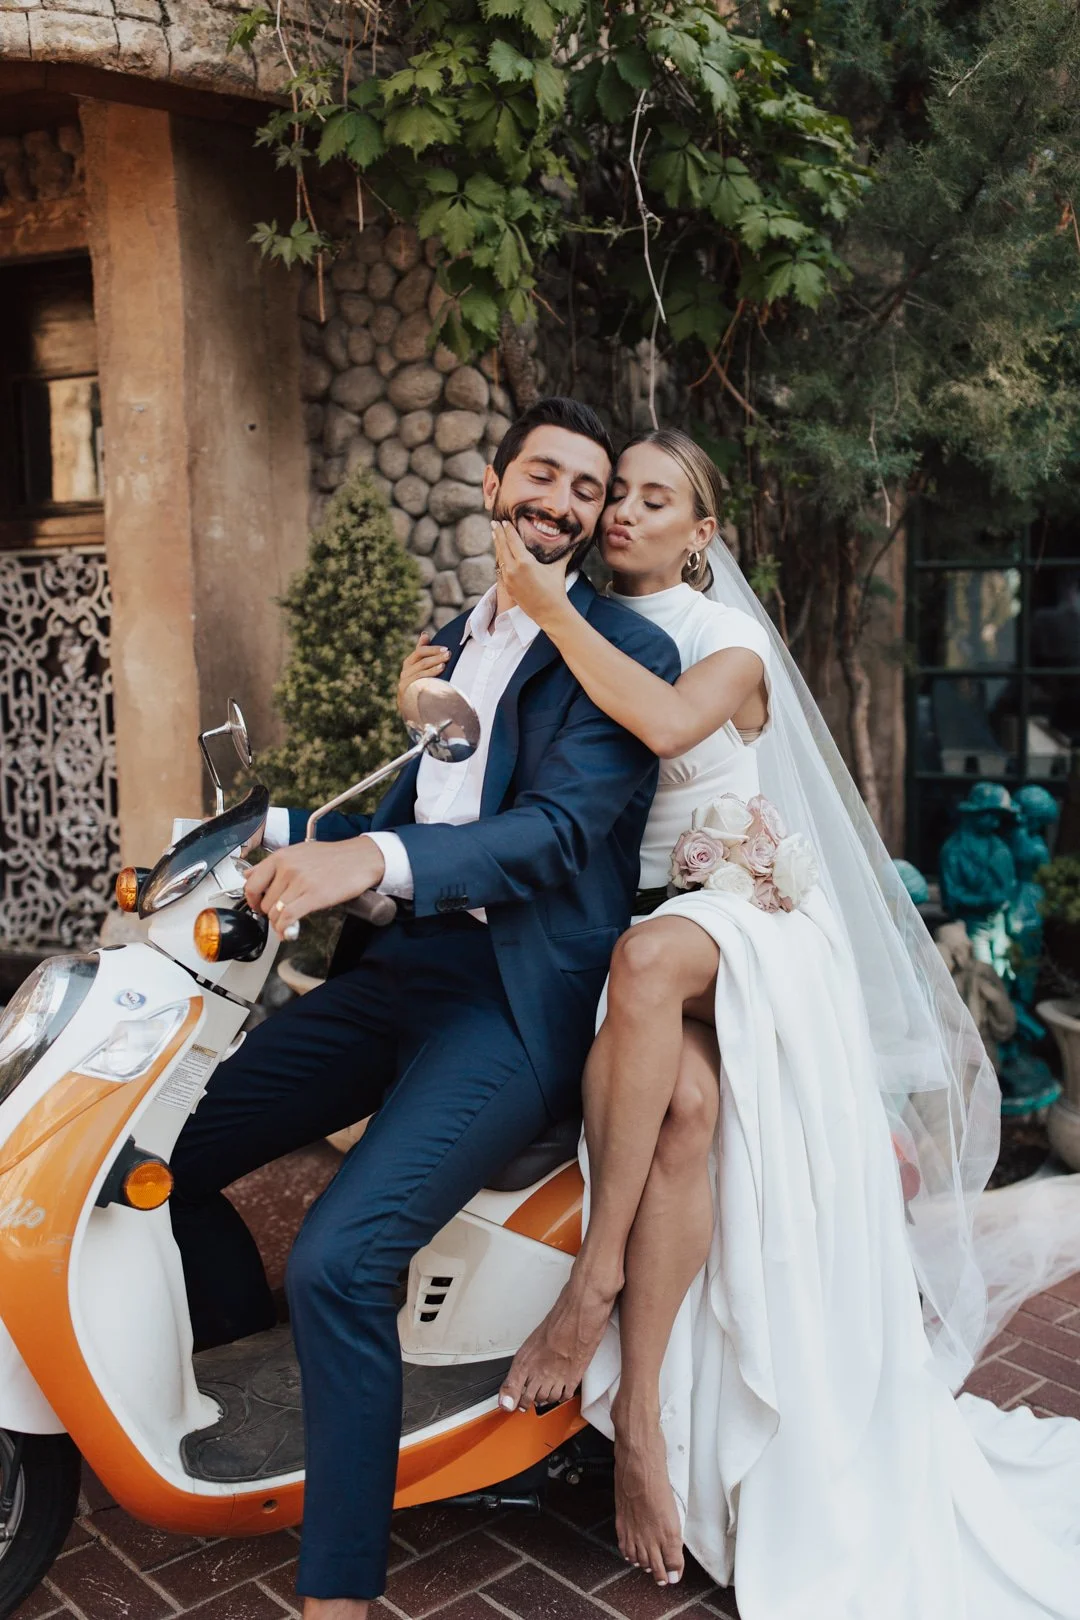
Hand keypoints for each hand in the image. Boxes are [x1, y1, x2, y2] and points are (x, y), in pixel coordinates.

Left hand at [244, 835, 385, 937]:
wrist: (361, 858)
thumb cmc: (334, 857)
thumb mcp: (299, 852)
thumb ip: (273, 864)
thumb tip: (250, 874)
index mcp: (282, 857)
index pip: (252, 883)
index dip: (252, 900)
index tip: (257, 906)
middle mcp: (288, 868)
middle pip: (264, 902)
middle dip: (270, 914)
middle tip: (278, 916)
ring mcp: (300, 882)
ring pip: (275, 912)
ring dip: (278, 923)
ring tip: (286, 924)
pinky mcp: (314, 896)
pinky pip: (288, 918)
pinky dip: (284, 929)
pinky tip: (287, 932)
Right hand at [398, 631, 449, 714]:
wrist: (409, 707)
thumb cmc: (417, 684)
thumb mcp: (419, 667)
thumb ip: (422, 652)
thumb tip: (424, 634)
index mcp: (409, 663)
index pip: (420, 651)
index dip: (432, 649)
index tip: (446, 648)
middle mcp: (405, 671)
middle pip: (421, 661)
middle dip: (436, 657)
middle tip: (448, 654)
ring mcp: (405, 682)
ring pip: (420, 671)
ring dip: (434, 667)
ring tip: (444, 664)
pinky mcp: (406, 692)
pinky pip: (419, 682)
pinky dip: (429, 677)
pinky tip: (438, 675)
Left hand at [492, 520, 572, 626]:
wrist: (549, 612)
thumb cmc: (555, 589)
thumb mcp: (558, 568)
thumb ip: (564, 553)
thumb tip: (575, 540)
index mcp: (525, 561)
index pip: (513, 540)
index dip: (508, 529)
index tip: (503, 521)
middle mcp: (513, 569)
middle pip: (502, 547)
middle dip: (498, 534)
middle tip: (493, 523)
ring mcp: (508, 579)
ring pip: (500, 558)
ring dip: (498, 546)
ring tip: (495, 536)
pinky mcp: (507, 587)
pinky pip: (501, 569)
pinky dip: (501, 560)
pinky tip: (501, 555)